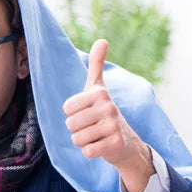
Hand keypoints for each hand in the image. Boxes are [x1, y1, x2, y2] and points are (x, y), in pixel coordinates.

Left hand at [63, 39, 153, 191]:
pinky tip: (101, 146)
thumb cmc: (104, 112)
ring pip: (77, 139)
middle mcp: (108, 108)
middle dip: (77, 130)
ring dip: (83, 141)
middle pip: (70, 124)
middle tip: (92, 127)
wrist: (125, 141)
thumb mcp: (98, 88)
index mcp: (100, 93)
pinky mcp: (114, 144)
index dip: (73, 114)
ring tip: (96, 136)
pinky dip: (90, 152)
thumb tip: (102, 40)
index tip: (87, 113)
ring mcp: (113, 126)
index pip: (67, 108)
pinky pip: (87, 151)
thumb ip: (96, 64)